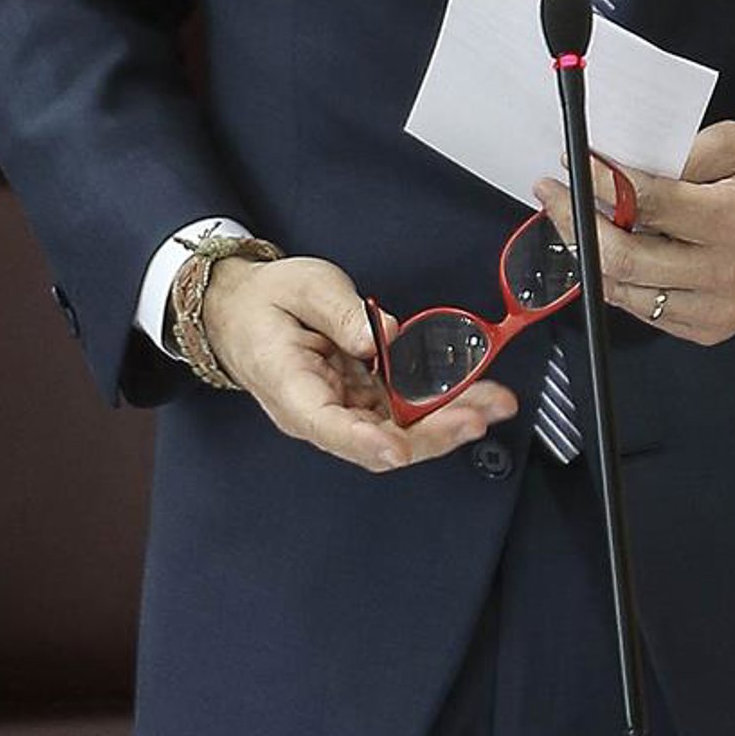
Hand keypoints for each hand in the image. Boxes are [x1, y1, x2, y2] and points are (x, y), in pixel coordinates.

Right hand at [200, 252, 515, 473]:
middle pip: (378, 439)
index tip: (399, 449)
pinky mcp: (361, 400)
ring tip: (492, 404)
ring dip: (447, 421)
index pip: (329, 427)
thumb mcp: (301, 285)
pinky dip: (439, 407)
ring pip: (399, 431)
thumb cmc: (264, 303)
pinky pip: (403, 412)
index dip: (368, 443)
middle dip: (433, 433)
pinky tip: (473, 395)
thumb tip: (380, 335)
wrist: (241, 311)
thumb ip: (341, 311)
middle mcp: (318, 412)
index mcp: (291, 389)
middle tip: (476, 416)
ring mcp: (343, 410)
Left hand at [536, 127, 734, 348]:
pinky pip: (645, 311)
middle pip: (624, 258)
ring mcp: (715, 309)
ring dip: (588, 255)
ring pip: (626, 291)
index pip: (647, 203)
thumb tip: (625, 162)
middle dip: (575, 223)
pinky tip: (607, 252)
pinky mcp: (711, 328)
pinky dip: (618, 282)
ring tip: (569, 220)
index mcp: (733, 221)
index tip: (573, 160)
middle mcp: (723, 273)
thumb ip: (684, 151)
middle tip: (550, 193)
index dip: (601, 181)